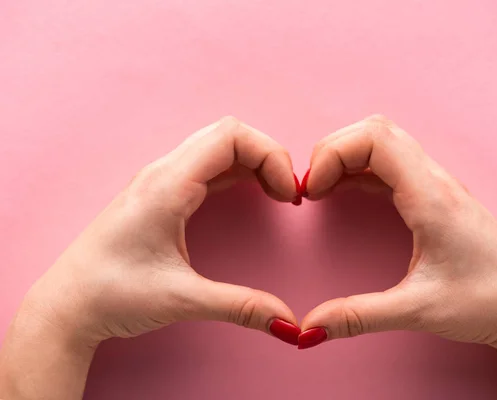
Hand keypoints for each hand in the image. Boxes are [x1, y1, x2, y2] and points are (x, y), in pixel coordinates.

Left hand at [0, 117, 301, 399]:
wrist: (67, 306)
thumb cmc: (112, 294)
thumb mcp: (182, 299)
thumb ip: (240, 306)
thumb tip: (289, 323)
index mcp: (167, 185)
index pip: (231, 136)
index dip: (271, 155)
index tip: (288, 194)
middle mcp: (162, 172)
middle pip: (228, 134)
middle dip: (267, 156)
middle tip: (286, 194)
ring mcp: (160, 180)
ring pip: (218, 147)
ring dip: (253, 162)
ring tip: (276, 194)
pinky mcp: (161, 194)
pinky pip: (207, 166)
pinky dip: (237, 172)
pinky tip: (251, 192)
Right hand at [299, 115, 496, 398]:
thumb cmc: (485, 303)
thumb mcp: (417, 310)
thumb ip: (358, 316)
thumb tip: (308, 327)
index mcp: (431, 197)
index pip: (375, 138)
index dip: (333, 154)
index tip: (312, 191)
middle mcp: (436, 181)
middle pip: (375, 131)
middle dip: (334, 151)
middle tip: (312, 188)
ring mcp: (438, 185)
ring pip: (384, 142)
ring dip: (347, 157)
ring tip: (323, 190)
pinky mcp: (436, 196)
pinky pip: (392, 165)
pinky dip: (362, 170)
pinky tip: (347, 192)